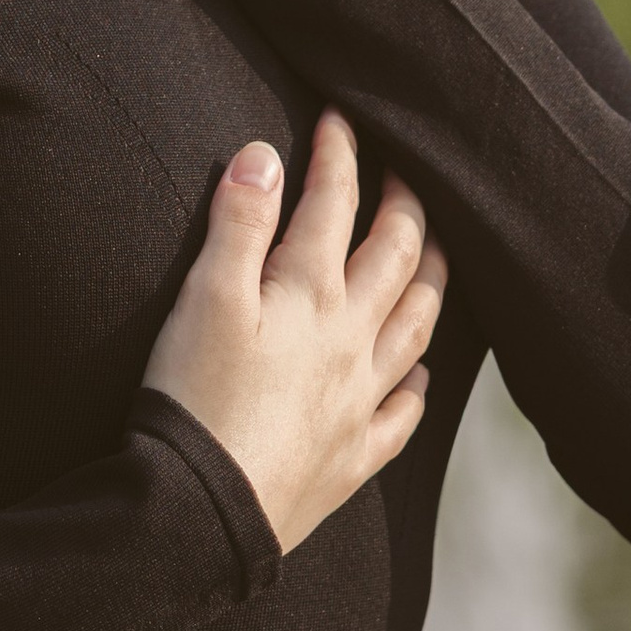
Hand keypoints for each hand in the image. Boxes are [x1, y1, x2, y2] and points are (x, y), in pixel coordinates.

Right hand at [143, 112, 442, 554]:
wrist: (201, 511)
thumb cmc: (193, 396)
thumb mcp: (205, 296)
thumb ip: (238, 222)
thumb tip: (265, 156)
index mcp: (312, 294)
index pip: (334, 204)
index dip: (339, 155)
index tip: (339, 119)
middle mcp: (350, 341)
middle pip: (398, 258)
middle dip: (406, 206)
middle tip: (406, 174)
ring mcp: (358, 401)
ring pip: (417, 328)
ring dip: (431, 282)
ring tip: (436, 256)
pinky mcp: (351, 457)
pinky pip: (401, 416)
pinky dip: (416, 388)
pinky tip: (419, 377)